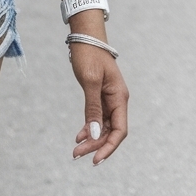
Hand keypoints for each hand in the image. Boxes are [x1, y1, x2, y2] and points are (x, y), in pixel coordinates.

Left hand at [70, 43, 128, 163]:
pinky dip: (89, 127)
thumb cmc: (89, 54)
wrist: (84, 35)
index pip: (120, 130)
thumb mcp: (89, 81)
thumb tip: (94, 134)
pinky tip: (79, 135)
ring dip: (91, 139)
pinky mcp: (100, 96)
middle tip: (76, 154)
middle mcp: (117, 100)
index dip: (109, 147)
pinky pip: (97, 117)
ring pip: (103, 126)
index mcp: (120, 97)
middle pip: (110, 131)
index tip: (96, 159)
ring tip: (76, 150)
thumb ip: (92, 108)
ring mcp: (109, 99)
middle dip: (95, 145)